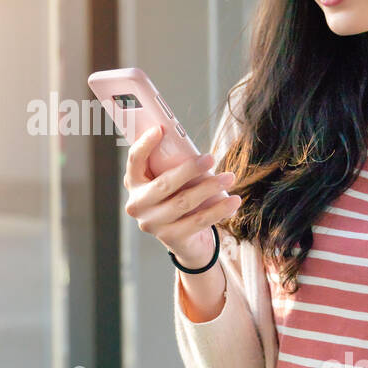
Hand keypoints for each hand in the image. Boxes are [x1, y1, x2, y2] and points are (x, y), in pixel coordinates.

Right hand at [123, 124, 240, 264]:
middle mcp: (137, 205)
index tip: (160, 129)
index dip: (144, 144)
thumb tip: (192, 147)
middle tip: (211, 158)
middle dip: (189, 169)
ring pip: (183, 202)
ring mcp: (153, 223)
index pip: (134, 161)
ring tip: (229, 178)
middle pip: (164, 184)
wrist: (183, 238)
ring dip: (210, 188)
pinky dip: (218, 210)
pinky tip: (233, 201)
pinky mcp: (171, 238)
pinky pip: (198, 221)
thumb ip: (171, 165)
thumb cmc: (177, 198)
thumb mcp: (169, 180)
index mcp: (134, 184)